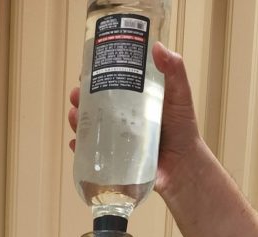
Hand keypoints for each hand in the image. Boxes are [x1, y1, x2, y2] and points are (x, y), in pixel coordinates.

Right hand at [68, 44, 201, 196]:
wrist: (183, 167)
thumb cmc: (183, 131)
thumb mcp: (180, 95)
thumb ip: (174, 71)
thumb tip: (157, 47)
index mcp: (135, 100)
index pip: (111, 84)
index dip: (96, 76)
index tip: (86, 71)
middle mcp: (123, 118)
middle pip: (95, 104)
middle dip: (81, 98)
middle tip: (76, 94)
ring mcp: (117, 140)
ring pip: (90, 127)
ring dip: (77, 120)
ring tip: (74, 115)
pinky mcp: (115, 160)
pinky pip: (93, 154)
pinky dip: (81, 149)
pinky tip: (76, 143)